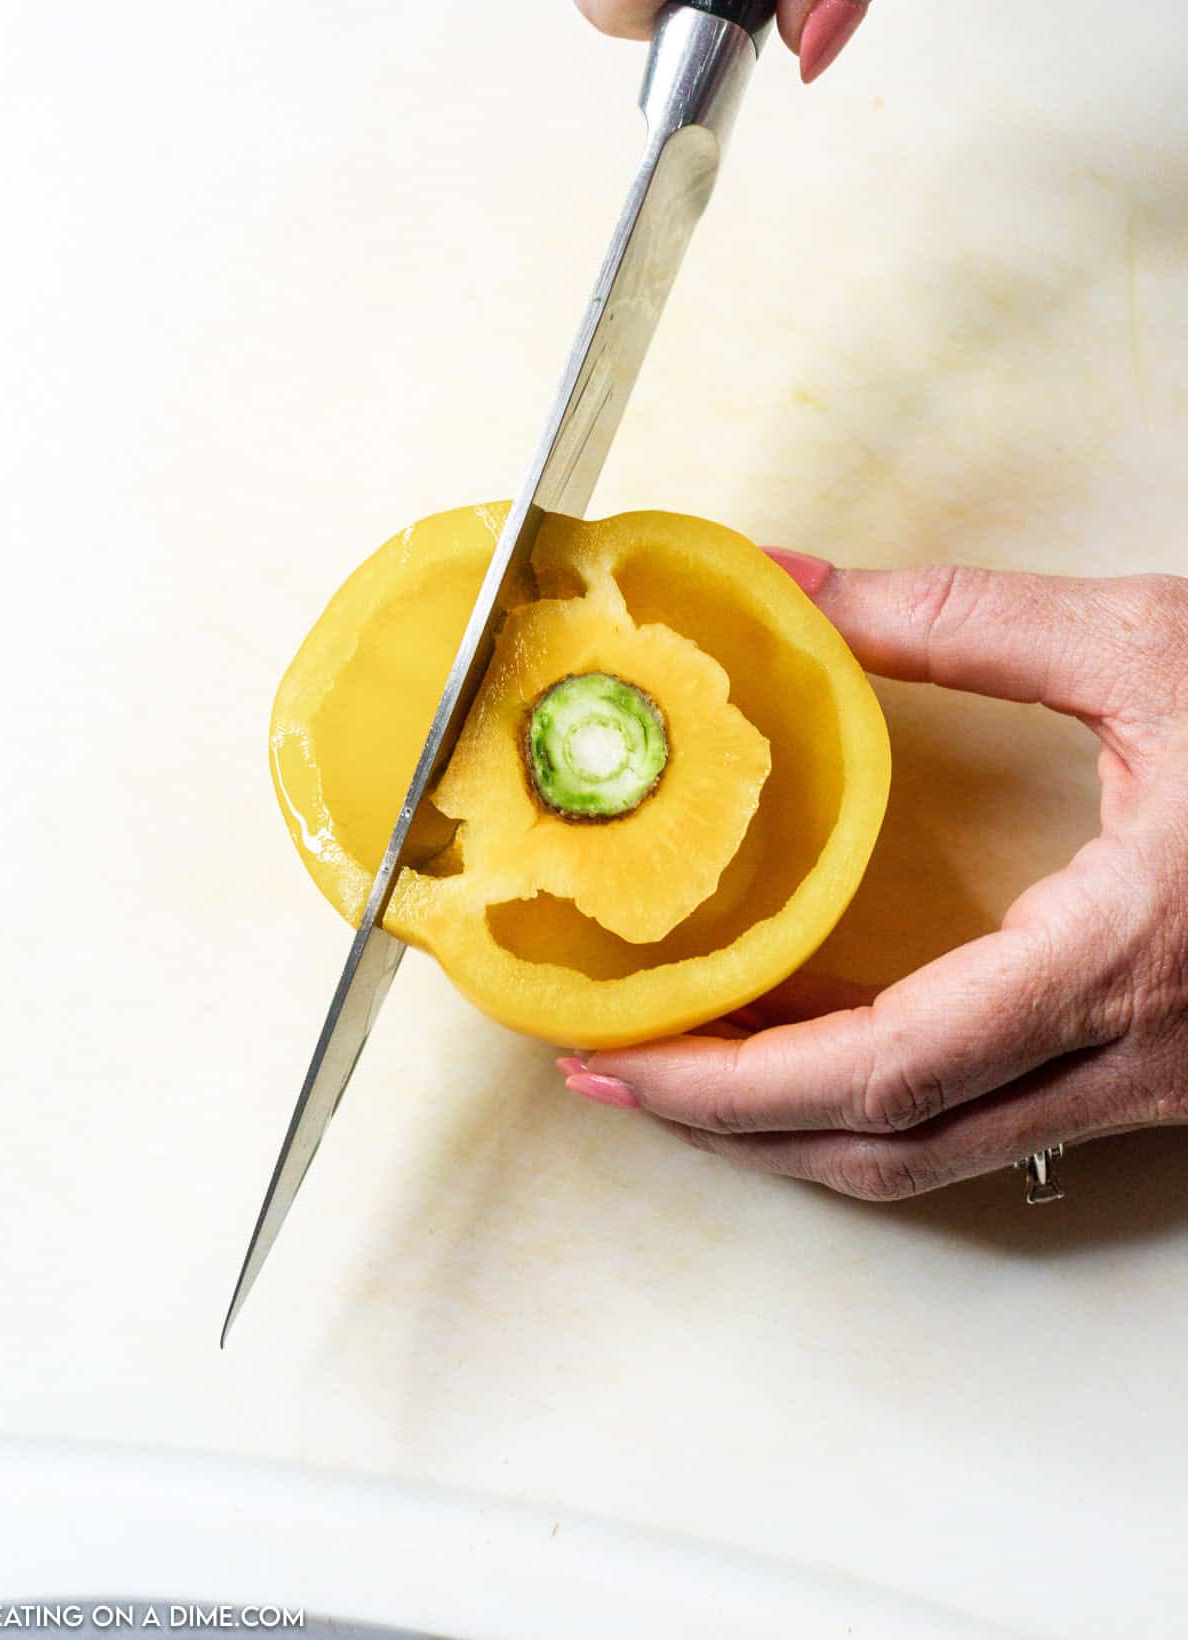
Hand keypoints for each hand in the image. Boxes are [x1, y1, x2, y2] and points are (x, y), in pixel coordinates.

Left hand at [557, 557, 1187, 1198]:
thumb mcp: (1152, 647)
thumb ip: (959, 621)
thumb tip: (800, 585)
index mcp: (1121, 955)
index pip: (884, 1071)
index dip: (733, 1085)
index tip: (622, 1061)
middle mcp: (1136, 1055)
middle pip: (890, 1150)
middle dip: (732, 1130)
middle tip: (615, 1080)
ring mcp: (1160, 1088)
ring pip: (943, 1163)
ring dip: (799, 1134)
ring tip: (692, 1072)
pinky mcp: (1170, 1079)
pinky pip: (997, 1128)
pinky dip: (884, 1109)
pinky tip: (823, 1050)